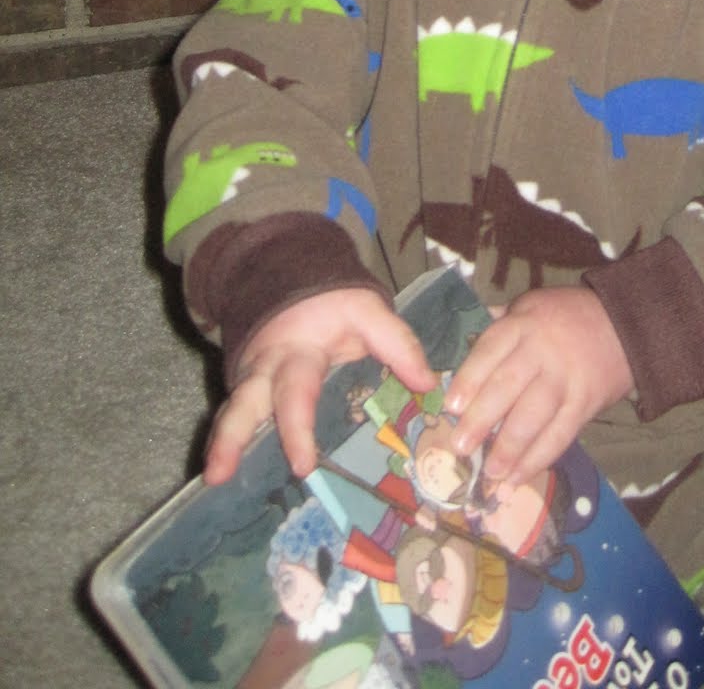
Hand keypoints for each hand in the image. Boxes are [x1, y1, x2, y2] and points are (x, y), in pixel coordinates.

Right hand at [204, 288, 435, 485]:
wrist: (293, 287)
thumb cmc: (335, 308)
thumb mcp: (368, 313)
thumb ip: (397, 344)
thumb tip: (428, 384)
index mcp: (301, 349)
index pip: (301, 386)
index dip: (300, 425)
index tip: (301, 464)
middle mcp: (269, 366)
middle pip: (249, 400)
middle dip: (235, 435)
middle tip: (222, 472)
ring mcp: (251, 380)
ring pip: (231, 409)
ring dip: (221, 442)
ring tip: (212, 476)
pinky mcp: (245, 393)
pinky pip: (230, 420)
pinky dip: (222, 447)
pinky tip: (217, 478)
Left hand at [443, 286, 633, 489]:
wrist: (624, 324)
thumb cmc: (566, 316)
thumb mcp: (530, 306)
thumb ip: (497, 325)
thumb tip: (455, 344)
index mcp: (523, 324)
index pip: (491, 350)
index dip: (470, 379)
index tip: (451, 407)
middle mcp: (543, 351)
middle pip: (508, 385)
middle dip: (482, 419)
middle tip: (460, 447)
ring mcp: (566, 379)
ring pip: (534, 416)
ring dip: (509, 448)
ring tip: (489, 473)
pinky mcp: (585, 404)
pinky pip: (560, 435)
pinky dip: (538, 459)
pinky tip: (517, 477)